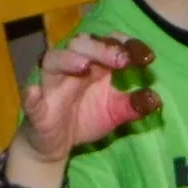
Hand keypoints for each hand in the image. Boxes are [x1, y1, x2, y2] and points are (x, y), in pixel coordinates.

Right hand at [15, 33, 161, 168]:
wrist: (56, 145)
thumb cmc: (85, 118)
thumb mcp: (115, 113)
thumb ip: (134, 105)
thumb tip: (155, 100)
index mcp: (92, 63)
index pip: (107, 42)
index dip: (125, 44)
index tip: (146, 56)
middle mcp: (70, 66)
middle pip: (81, 44)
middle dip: (102, 48)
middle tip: (122, 60)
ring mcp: (50, 84)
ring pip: (52, 61)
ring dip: (68, 60)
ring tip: (84, 65)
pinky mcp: (36, 108)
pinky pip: (31, 99)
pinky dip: (32, 95)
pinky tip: (34, 92)